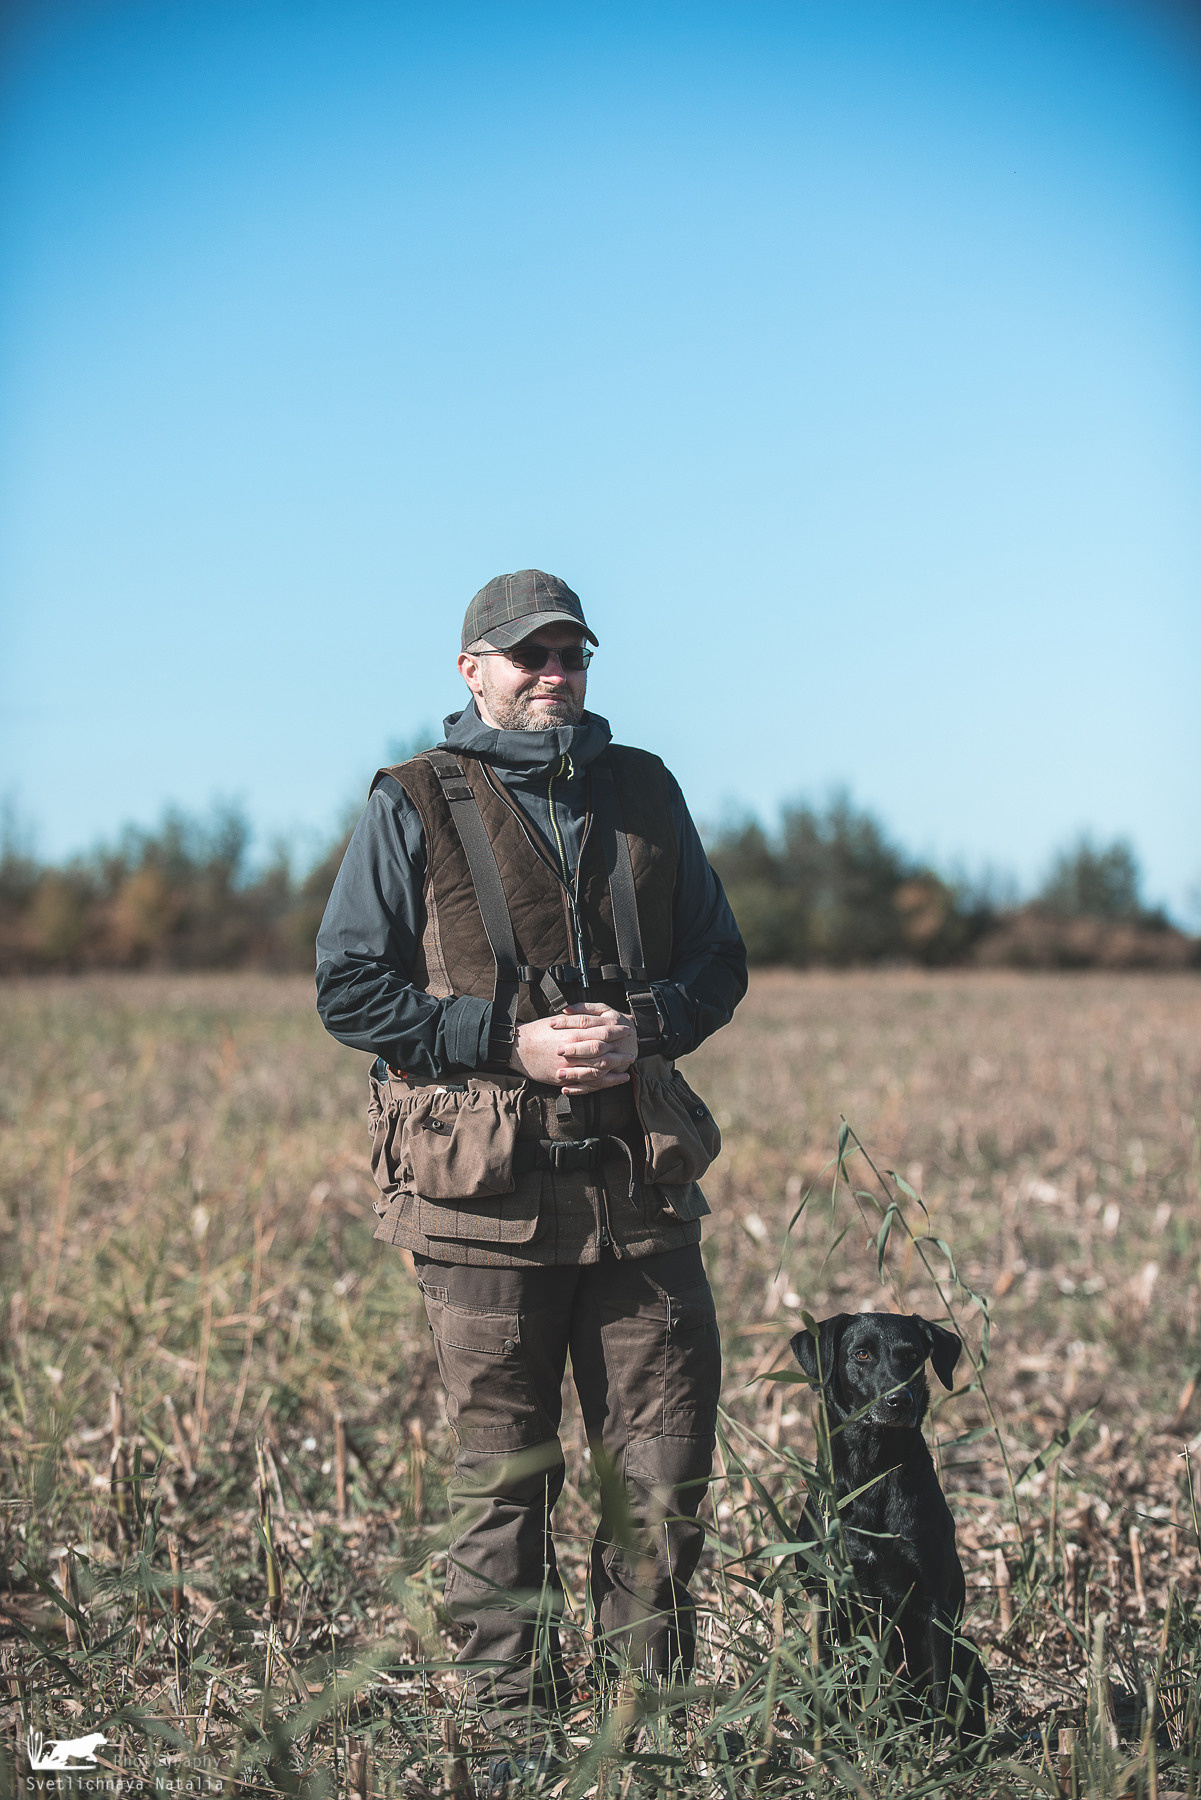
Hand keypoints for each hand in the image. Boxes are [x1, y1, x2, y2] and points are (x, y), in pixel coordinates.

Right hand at [510, 1003, 638, 1093]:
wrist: (517, 1048)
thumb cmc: (537, 1032)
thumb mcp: (558, 1021)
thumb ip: (577, 1022)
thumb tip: (595, 1020)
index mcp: (572, 1034)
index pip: (601, 1032)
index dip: (616, 1031)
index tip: (626, 1029)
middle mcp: (573, 1051)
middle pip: (604, 1050)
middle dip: (620, 1049)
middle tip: (632, 1047)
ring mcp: (569, 1068)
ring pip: (600, 1068)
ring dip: (617, 1065)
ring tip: (629, 1062)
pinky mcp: (565, 1080)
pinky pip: (590, 1083)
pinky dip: (607, 1082)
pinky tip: (618, 1078)